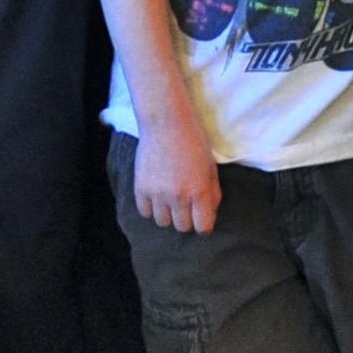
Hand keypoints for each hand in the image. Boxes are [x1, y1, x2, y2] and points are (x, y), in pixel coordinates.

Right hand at [132, 120, 220, 234]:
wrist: (166, 125)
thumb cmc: (193, 144)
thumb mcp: (211, 169)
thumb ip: (212, 195)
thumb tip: (209, 216)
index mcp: (199, 191)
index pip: (202, 227)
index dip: (204, 226)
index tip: (202, 219)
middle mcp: (178, 196)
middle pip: (182, 227)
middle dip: (187, 219)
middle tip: (187, 205)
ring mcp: (157, 194)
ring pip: (163, 222)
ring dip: (169, 215)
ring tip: (171, 199)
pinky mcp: (140, 188)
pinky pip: (145, 213)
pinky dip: (152, 208)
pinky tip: (157, 196)